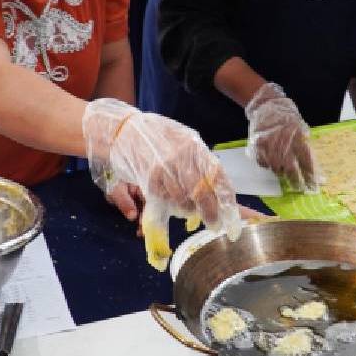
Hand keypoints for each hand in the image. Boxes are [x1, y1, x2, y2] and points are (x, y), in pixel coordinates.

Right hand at [83, 99, 241, 269]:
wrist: (123, 131)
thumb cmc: (155, 135)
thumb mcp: (183, 139)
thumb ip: (199, 159)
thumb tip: (216, 186)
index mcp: (196, 147)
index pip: (219, 176)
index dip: (227, 199)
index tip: (233, 216)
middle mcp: (183, 157)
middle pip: (203, 193)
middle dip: (211, 213)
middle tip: (214, 225)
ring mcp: (165, 169)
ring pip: (183, 201)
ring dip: (187, 210)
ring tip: (187, 208)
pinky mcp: (149, 179)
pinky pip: (165, 200)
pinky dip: (169, 204)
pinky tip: (168, 200)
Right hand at [244, 83, 319, 192]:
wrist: (266, 106)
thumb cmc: (286, 116)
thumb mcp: (301, 128)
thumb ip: (304, 145)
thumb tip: (311, 164)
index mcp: (299, 139)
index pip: (307, 163)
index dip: (311, 176)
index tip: (315, 186)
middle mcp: (285, 146)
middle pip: (292, 171)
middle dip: (297, 182)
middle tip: (300, 189)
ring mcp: (270, 148)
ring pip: (277, 169)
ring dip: (282, 172)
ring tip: (284, 168)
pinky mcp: (258, 149)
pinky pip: (264, 164)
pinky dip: (268, 164)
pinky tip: (271, 159)